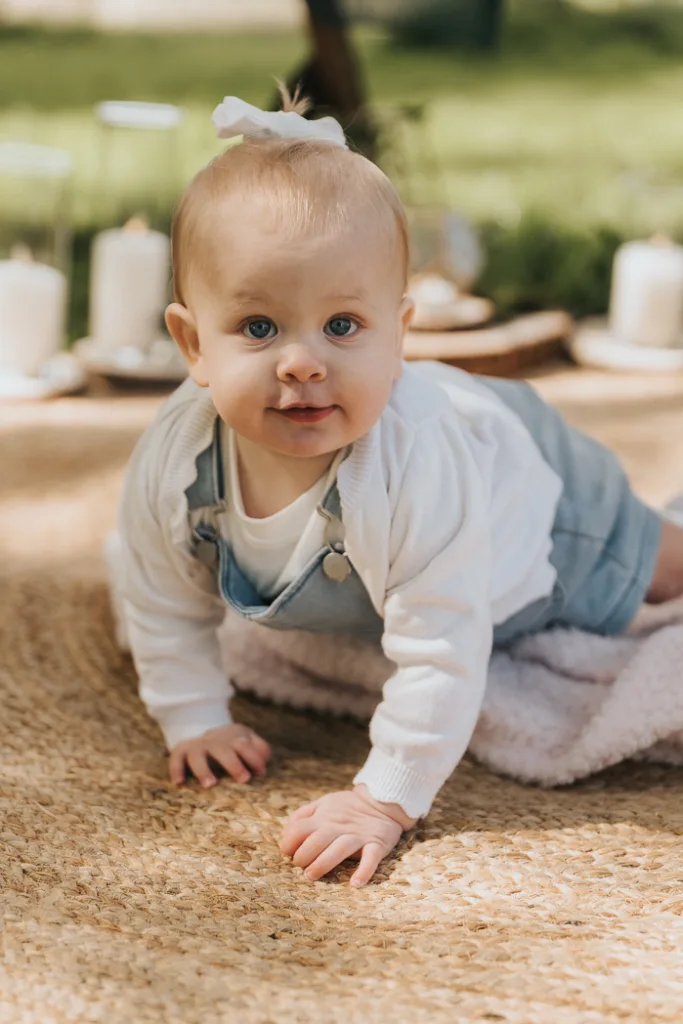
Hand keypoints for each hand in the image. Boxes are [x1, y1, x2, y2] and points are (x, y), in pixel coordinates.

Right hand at [169, 723, 271, 788]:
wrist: (206, 736)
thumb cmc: (233, 746)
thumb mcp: (248, 743)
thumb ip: (259, 751)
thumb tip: (263, 767)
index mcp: (234, 738)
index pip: (245, 744)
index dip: (254, 758)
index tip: (261, 773)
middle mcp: (215, 741)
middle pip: (223, 750)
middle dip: (234, 764)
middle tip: (243, 779)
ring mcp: (197, 745)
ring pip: (197, 754)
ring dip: (203, 769)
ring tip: (210, 785)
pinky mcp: (181, 751)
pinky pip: (176, 758)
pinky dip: (176, 768)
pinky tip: (179, 782)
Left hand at [279, 785, 416, 886]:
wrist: (383, 801)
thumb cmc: (347, 808)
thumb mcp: (324, 803)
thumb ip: (304, 815)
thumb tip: (286, 834)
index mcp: (324, 816)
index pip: (300, 828)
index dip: (289, 842)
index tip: (288, 853)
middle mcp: (339, 826)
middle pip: (317, 840)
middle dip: (303, 855)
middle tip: (301, 868)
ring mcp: (358, 835)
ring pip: (339, 849)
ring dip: (323, 863)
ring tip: (311, 876)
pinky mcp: (376, 844)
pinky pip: (371, 858)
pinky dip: (364, 871)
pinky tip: (356, 883)